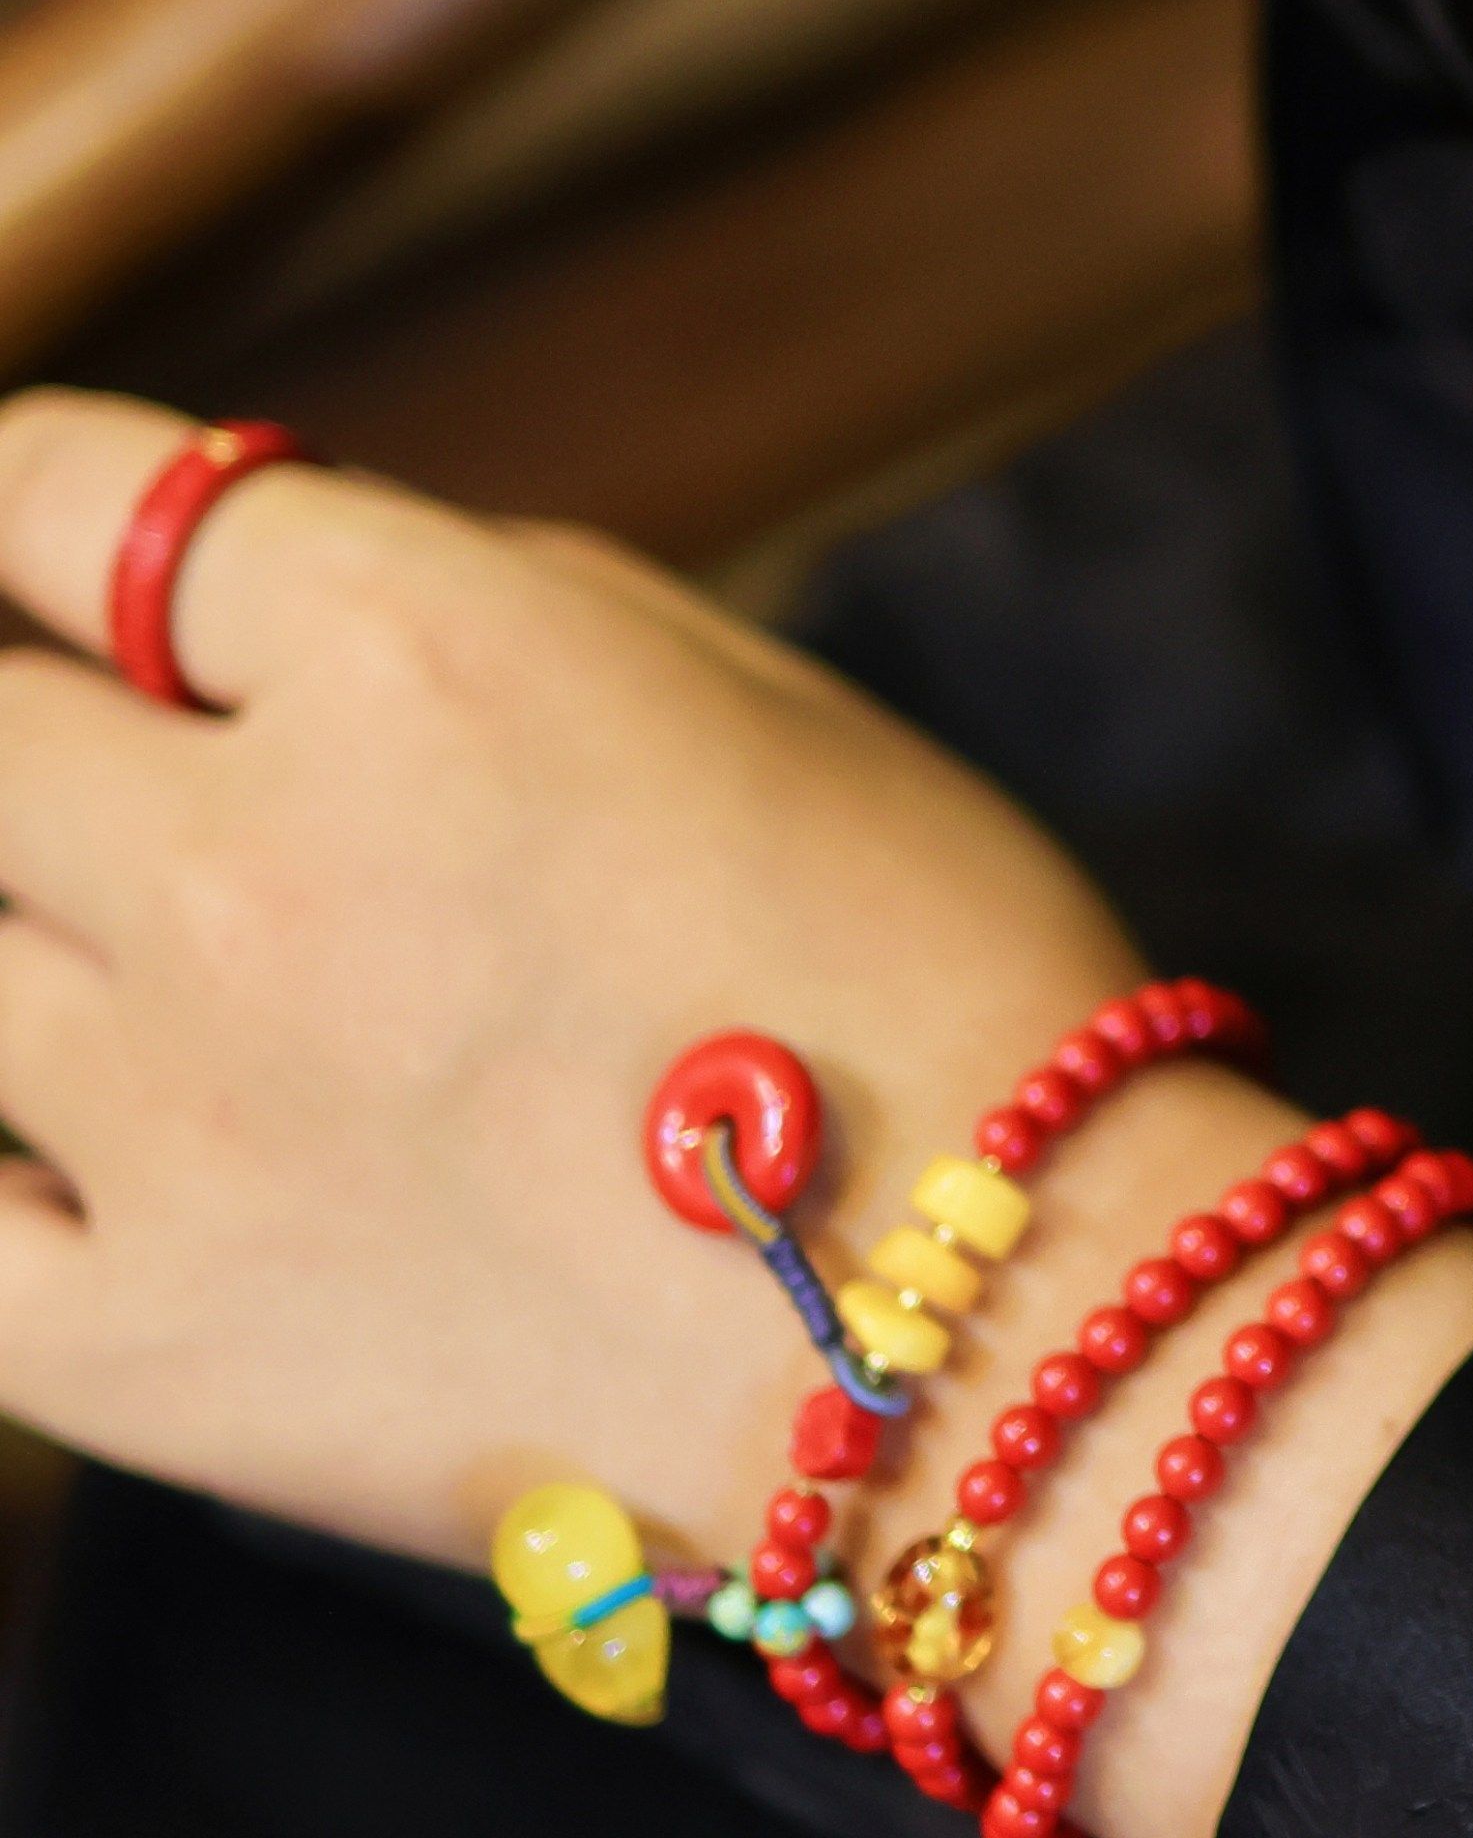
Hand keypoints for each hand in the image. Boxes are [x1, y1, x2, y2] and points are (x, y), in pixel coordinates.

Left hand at [0, 388, 1147, 1561]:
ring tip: (154, 959)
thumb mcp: (754, 694)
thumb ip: (489, 602)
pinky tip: (65, 1129)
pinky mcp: (145, 1346)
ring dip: (26, 929)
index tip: (43, 548)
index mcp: (422, 652)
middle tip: (97, 764)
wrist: (1009, 1330)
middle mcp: (254, 856)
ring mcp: (174, 1110)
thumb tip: (288, 608)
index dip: (29, 504)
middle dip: (28, 722)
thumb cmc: (936, 972)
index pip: (69, 491)